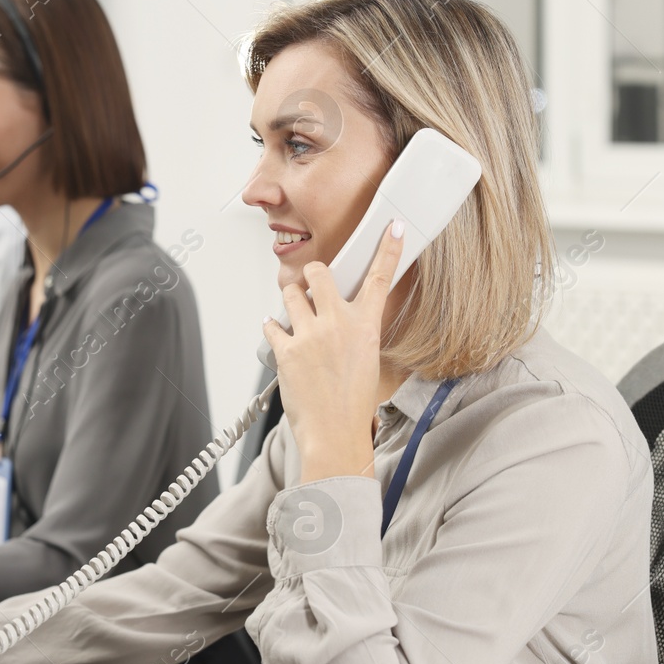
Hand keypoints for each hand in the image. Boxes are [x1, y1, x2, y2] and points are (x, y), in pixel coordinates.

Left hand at [263, 220, 405, 480]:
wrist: (334, 435)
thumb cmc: (353, 406)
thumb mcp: (370, 363)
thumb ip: (357, 334)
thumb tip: (344, 321)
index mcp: (366, 326)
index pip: (380, 278)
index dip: (388, 249)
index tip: (393, 228)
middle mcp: (338, 324)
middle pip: (319, 272)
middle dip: (312, 276)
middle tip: (311, 288)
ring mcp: (310, 334)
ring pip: (290, 293)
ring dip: (290, 301)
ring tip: (297, 321)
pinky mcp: (285, 349)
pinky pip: (271, 324)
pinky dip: (273, 329)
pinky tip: (281, 340)